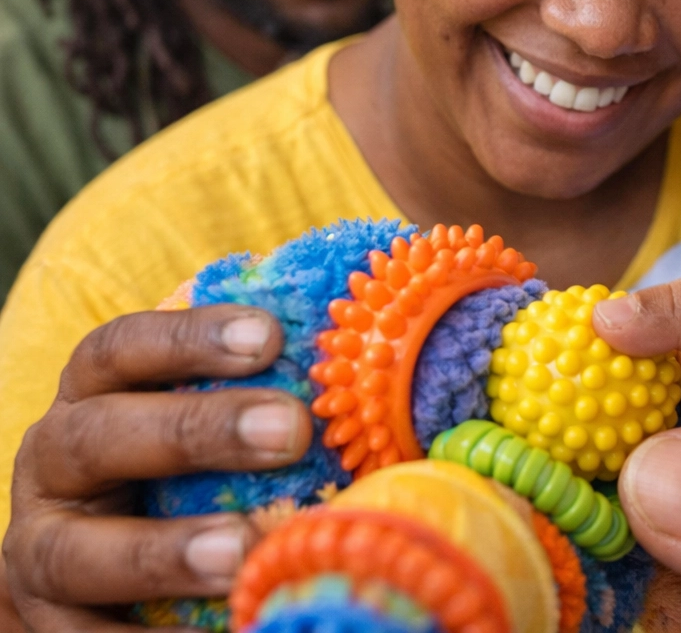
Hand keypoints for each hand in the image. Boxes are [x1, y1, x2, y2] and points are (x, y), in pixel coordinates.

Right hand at [3, 306, 311, 631]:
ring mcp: (44, 550)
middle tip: (290, 430)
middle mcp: (55, 464)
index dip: (189, 337)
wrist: (107, 569)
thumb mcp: (216, 415)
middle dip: (194, 431)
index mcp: (94, 393)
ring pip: (77, 551)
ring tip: (239, 552)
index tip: (271, 336)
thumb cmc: (191, 465)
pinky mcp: (56, 627)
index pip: (122, 349)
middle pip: (99, 437)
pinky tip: (230, 629)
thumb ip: (271, 385)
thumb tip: (377, 360)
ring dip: (163, 553)